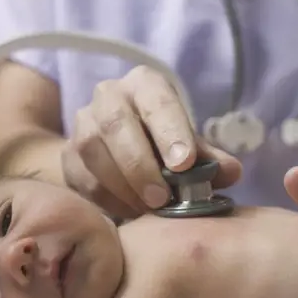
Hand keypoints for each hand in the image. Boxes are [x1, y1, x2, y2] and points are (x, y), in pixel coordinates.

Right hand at [62, 66, 241, 218]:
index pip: (157, 101)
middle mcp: (108, 95)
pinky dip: (105, 198)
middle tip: (161, 198)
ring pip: (91, 149)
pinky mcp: (67, 153)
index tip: (184, 164)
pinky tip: (128, 212)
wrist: (121, 150)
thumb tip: (230, 172)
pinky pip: (80, 176)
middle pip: (115, 123)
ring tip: (147, 209)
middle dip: (139, 164)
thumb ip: (209, 159)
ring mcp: (82, 122)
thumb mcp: (189, 146)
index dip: (170, 132)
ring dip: (120, 184)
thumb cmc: (163, 144)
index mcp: (144, 84)